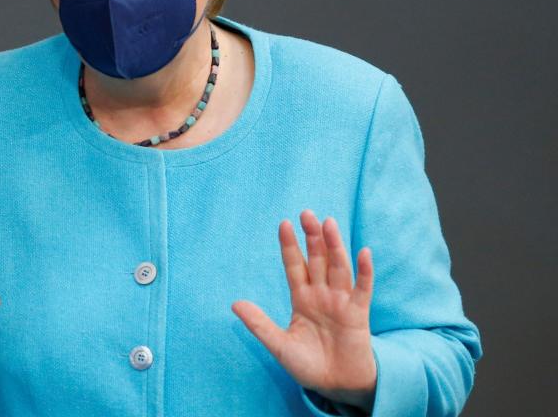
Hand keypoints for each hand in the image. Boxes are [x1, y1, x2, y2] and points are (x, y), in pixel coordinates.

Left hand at [232, 210, 376, 410]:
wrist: (335, 387)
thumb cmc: (308, 365)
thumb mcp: (279, 345)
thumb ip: (259, 324)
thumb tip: (234, 304)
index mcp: (301, 299)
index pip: (294, 266)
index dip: (290, 246)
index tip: (283, 224)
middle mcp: (321, 295)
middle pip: (317, 260)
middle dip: (312, 238)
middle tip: (307, 213)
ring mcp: (341, 302)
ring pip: (338, 268)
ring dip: (335, 246)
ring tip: (329, 223)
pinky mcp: (358, 314)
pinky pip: (362, 289)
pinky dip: (364, 272)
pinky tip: (363, 252)